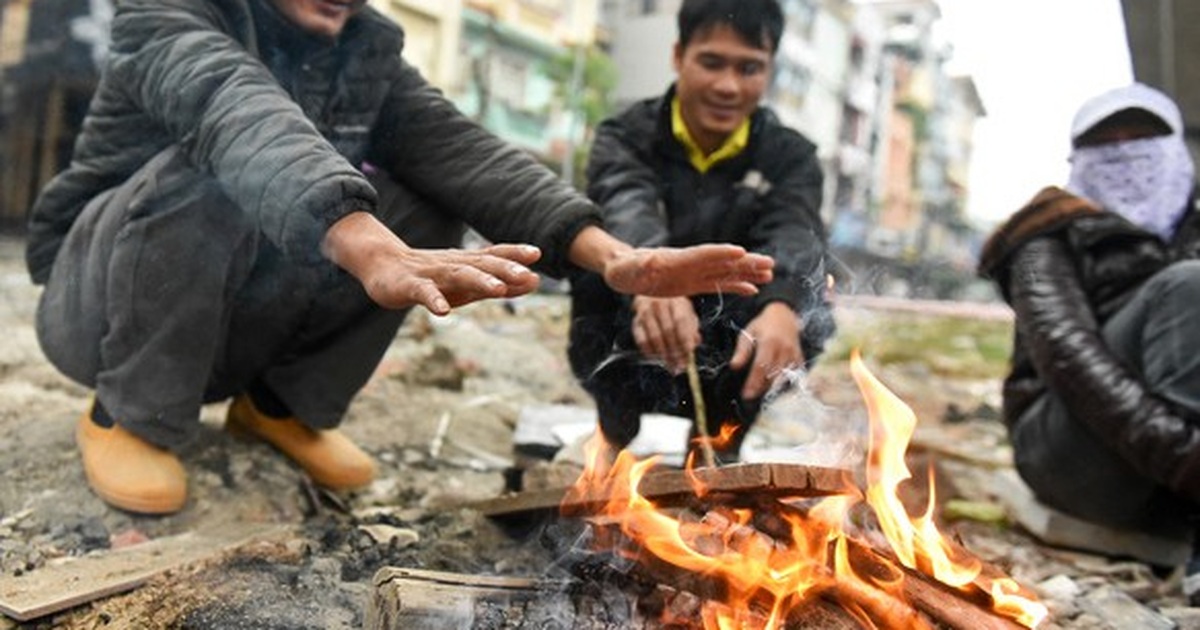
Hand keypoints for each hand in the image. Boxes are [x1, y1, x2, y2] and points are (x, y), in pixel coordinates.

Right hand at [322, 212, 540, 314]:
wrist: (382, 265)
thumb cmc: (433, 277)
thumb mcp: (469, 283)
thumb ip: (501, 283)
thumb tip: (534, 281)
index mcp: (467, 263)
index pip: (494, 254)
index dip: (514, 253)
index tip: (537, 254)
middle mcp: (453, 265)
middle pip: (481, 263)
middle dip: (505, 268)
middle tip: (527, 274)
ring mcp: (432, 275)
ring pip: (458, 275)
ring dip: (479, 280)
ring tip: (498, 289)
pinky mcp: (410, 286)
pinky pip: (423, 293)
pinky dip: (434, 300)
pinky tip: (443, 312)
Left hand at [604, 244, 773, 296]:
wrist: (623, 270)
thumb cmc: (622, 268)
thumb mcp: (626, 268)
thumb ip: (640, 265)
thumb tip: (650, 261)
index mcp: (675, 259)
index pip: (702, 255)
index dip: (720, 253)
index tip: (741, 251)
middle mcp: (689, 264)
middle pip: (722, 261)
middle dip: (745, 262)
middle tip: (769, 263)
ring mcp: (694, 273)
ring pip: (725, 272)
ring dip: (747, 273)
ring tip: (769, 273)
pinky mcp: (693, 284)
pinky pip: (718, 285)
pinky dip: (735, 286)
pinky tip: (752, 289)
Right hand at [631, 296, 699, 372]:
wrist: (652, 293)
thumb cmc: (673, 305)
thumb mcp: (686, 311)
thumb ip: (692, 327)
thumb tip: (694, 344)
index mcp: (674, 298)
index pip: (680, 320)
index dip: (685, 338)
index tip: (689, 353)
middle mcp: (658, 302)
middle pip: (667, 330)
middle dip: (675, 350)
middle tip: (681, 365)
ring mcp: (644, 311)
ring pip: (654, 336)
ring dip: (664, 354)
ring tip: (671, 365)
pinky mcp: (635, 320)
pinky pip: (641, 339)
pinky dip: (649, 351)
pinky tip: (657, 358)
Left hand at [729, 302, 802, 399]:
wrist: (784, 315)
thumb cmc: (762, 325)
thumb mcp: (748, 333)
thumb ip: (742, 351)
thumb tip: (734, 366)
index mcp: (769, 342)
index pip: (760, 367)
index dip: (753, 382)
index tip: (746, 394)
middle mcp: (783, 349)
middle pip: (773, 374)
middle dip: (761, 388)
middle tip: (750, 396)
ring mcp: (793, 353)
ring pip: (784, 376)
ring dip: (772, 388)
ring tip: (761, 395)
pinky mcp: (800, 357)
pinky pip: (794, 374)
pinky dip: (786, 383)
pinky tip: (776, 389)